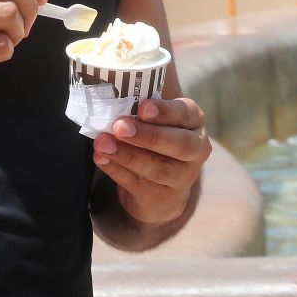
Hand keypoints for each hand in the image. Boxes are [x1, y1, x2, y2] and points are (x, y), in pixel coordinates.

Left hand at [93, 96, 209, 225]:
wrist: (160, 186)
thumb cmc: (155, 138)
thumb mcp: (157, 119)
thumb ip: (142, 111)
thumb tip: (113, 99)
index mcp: (194, 121)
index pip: (185, 113)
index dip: (165, 111)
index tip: (143, 107)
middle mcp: (196, 149)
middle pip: (180, 145)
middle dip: (148, 136)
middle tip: (120, 127)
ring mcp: (183, 177)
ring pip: (158, 168)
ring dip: (127, 155)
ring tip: (102, 143)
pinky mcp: (163, 197)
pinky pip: (138, 183)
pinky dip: (116, 170)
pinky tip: (101, 158)